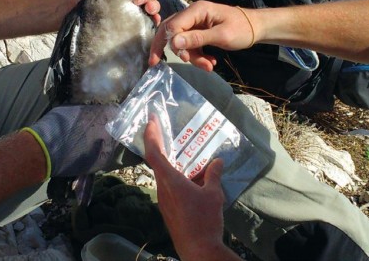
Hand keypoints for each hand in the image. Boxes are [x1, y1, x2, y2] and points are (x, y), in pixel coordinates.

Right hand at [25, 104, 123, 177]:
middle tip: (99, 129)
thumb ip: (86, 110)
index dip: (110, 113)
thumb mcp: (72, 109)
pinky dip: (99, 153)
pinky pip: (104, 155)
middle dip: (110, 128)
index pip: (116, 111)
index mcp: (105, 114)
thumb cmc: (56, 124)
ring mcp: (108, 148)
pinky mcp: (102, 162)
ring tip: (92, 142)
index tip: (105, 115)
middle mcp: (111, 130)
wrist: (46, 149)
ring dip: (105, 141)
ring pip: (113, 143)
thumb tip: (89, 111)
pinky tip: (88, 153)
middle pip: (117, 128)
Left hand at [143, 119, 239, 260]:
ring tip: (192, 158)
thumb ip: (213, 175)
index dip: (151, 134)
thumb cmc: (204, 220)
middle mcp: (163, 188)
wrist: (198, 250)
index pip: (154, 152)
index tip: (151, 120)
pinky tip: (197, 181)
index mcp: (170, 180)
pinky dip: (181, 179)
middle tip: (167, 130)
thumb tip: (217, 161)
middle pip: (158, 162)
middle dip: (162, 146)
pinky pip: (172, 188)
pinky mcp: (169, 210)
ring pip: (166, 176)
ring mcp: (164, 200)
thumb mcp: (213, 194)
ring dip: (176, 165)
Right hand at [148, 1, 257, 70]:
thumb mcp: (221, 35)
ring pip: (182, 42)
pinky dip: (198, 55)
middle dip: (169, 49)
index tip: (175, 58)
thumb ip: (197, 38)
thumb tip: (174, 43)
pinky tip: (210, 63)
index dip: (169, 42)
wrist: (257, 28)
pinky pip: (191, 45)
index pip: (173, 25)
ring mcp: (196, 23)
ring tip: (208, 66)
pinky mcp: (200, 32)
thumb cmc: (242, 29)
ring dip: (192, 56)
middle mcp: (193, 14)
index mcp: (197, 10)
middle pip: (171, 30)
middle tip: (156, 63)